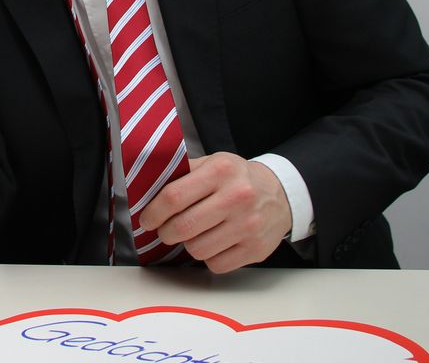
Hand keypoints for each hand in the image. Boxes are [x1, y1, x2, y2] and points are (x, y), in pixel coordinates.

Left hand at [137, 152, 290, 273]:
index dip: (154, 212)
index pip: (174, 196)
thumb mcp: (213, 163)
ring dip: (188, 245)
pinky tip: (214, 243)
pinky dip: (209, 257)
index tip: (147, 220)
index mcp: (220, 171)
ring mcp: (248, 225)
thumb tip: (147, 190)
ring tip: (194, 234)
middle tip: (165, 231)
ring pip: (197, 249)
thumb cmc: (238, 179)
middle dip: (166, 232)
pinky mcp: (256, 248)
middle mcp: (237, 197)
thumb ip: (183, 173)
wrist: (281, 194)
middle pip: (183, 226)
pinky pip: (216, 264)